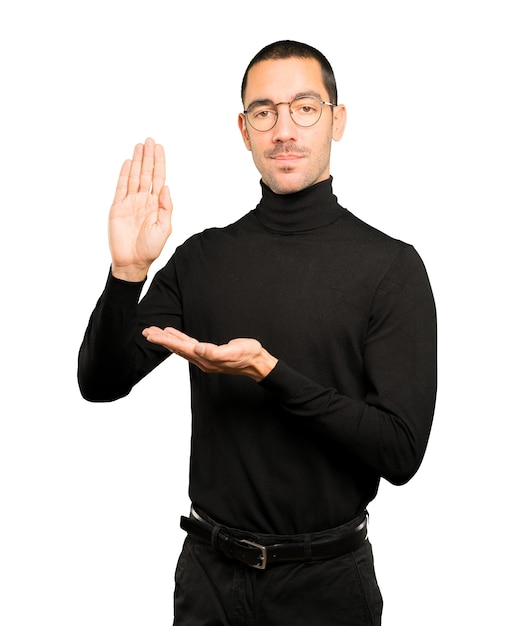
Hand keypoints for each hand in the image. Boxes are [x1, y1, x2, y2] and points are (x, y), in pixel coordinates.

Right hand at [109, 138, 172, 281]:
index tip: (159, 148)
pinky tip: (128, 162)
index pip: (158, 179)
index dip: (159, 163)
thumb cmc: (151, 248)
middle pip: (146, 173)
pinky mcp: (117, 207)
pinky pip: (121, 187)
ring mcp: (130, 202)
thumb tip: (166, 188)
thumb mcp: (165, 228)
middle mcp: (143, 200)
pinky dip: (124, 174)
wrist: (132, 261)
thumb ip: (166, 207)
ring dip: (137, 161)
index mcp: (156, 205)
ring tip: (140, 145)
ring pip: (134, 176)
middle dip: (148, 157)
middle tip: (149, 140)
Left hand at [142, 327, 277, 381]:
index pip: (181, 347)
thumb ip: (216, 352)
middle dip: (161, 340)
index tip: (152, 334)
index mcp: (206, 358)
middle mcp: (202, 359)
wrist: (257, 363)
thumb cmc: (248, 355)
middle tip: (146, 332)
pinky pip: (189, 347)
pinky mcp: (209, 355)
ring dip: (168, 340)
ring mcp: (205, 358)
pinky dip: (179, 340)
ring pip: (181, 347)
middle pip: (177, 348)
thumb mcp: (234, 351)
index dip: (165, 340)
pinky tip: (174, 335)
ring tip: (155, 333)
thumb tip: (199, 349)